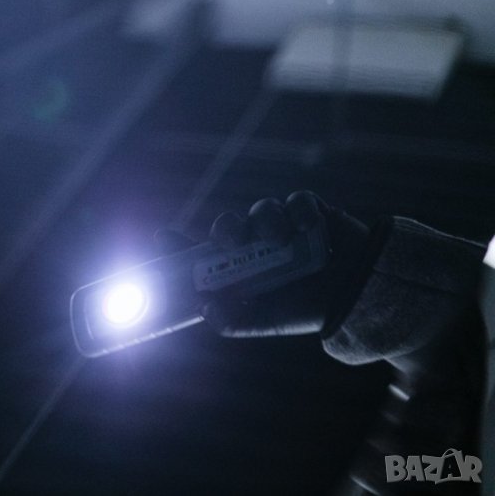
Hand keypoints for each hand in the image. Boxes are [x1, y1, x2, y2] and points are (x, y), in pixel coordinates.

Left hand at [157, 191, 369, 336]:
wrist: (359, 301)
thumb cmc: (307, 310)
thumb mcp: (268, 321)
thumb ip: (234, 320)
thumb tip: (204, 308)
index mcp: (238, 268)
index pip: (200, 253)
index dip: (178, 246)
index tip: (162, 239)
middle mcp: (255, 244)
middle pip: (228, 224)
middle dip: (225, 227)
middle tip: (230, 239)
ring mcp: (283, 226)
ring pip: (261, 209)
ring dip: (264, 220)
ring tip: (280, 238)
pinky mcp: (311, 213)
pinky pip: (298, 200)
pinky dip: (299, 210)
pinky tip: (307, 226)